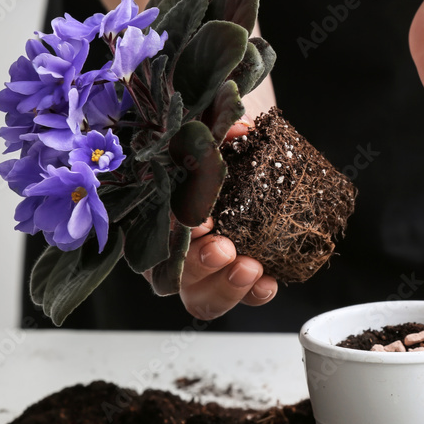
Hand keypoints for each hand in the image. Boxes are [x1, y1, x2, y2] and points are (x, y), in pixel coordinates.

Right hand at [150, 72, 279, 320]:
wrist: (247, 144)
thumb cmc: (219, 138)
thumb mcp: (215, 126)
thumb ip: (218, 128)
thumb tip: (239, 130)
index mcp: (158, 209)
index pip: (154, 230)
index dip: (173, 233)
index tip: (198, 221)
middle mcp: (175, 245)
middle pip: (175, 272)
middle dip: (199, 265)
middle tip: (223, 249)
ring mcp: (206, 266)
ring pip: (202, 296)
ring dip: (226, 288)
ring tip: (251, 268)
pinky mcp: (238, 274)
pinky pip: (241, 296)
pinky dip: (255, 294)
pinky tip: (268, 282)